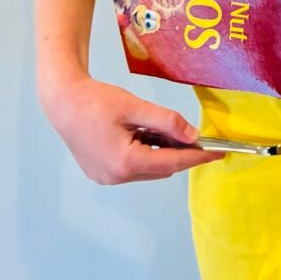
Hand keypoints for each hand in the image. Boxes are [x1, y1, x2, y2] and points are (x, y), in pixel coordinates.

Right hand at [43, 74, 223, 183]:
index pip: (172, 162)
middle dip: (179, 152)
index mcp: (126, 162)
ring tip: (164, 129)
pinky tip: (145, 134)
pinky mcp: (101, 173)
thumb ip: (167, 121)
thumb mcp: (136, 107)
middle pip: (161, 168)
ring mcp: (107, 178)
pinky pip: (133, 167)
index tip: (217, 153)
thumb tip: (193, 136)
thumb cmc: (97, 101)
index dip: (197, 157)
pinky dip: (145, 154)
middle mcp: (116, 177)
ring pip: (147, 169)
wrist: (63, 102)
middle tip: (192, 134)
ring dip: (161, 153)